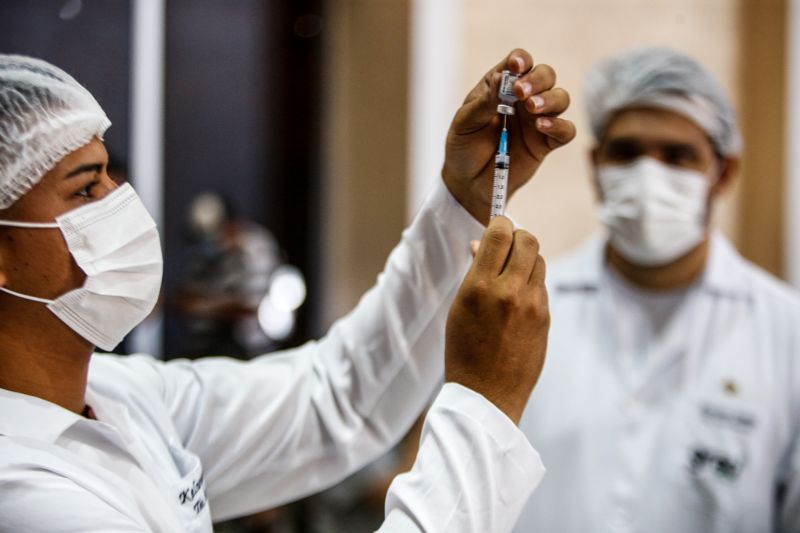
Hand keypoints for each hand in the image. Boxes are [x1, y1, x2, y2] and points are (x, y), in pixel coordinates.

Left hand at [443, 49, 575, 224]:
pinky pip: (566, 130)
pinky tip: (542, 127)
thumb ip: (484, 102)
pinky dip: (560, 126)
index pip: (519, 63)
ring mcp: (537, 120)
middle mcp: (524, 99)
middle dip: (537, 79)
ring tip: (532, 108)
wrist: (467, 181)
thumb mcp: (465, 122)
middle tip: (521, 93)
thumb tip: (501, 79)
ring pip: (561, 98)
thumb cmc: (464, 146)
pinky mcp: (545, 143)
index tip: (515, 67)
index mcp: (501, 86)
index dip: (520, 60)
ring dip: (550, 99)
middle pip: (546, 75)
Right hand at [444, 217, 548, 423]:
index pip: (501, 232)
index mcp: (479, 287)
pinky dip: (530, 284)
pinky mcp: (545, 318)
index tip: (496, 228)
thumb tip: (485, 244)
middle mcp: (509, 291)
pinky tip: (517, 301)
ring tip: (510, 275)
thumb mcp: (459, 307)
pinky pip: (541, 286)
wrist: (486, 395)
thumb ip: (475, 273)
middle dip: (518, 237)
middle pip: (528, 239)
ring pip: (539, 260)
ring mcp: (531, 305)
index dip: (500, 224)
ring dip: (526, 260)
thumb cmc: (464, 350)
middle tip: (506, 248)